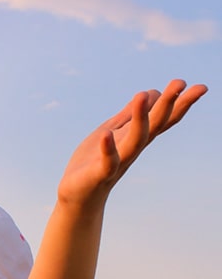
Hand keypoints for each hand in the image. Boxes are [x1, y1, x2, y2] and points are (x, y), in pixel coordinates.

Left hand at [58, 79, 207, 208]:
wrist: (76, 196)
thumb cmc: (92, 162)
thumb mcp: (111, 131)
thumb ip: (128, 114)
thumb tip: (151, 92)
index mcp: (135, 137)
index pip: (163, 119)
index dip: (181, 104)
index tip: (202, 87)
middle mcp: (132, 149)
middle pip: (155, 125)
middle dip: (168, 104)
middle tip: (180, 82)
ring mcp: (118, 162)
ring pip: (135, 140)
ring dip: (140, 118)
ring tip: (142, 95)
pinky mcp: (100, 174)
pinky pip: (107, 162)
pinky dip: (108, 149)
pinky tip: (106, 135)